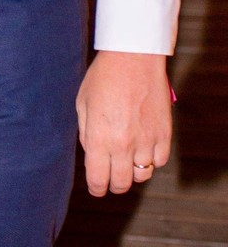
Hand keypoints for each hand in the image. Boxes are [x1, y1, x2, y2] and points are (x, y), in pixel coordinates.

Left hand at [76, 51, 171, 196]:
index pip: (98, 180)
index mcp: (98, 138)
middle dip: (114, 185)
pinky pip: (159, 161)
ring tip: (127, 161)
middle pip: (121, 184)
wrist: (133, 58)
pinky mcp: (164, 134)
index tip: (97, 188)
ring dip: (133, 173)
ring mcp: (146, 140)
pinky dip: (152, 160)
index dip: (96, 189)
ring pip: (142, 176)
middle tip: (111, 179)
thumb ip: (85, 134)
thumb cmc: (103, 77)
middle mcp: (123, 145)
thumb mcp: (83, 104)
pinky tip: (144, 149)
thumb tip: (91, 154)